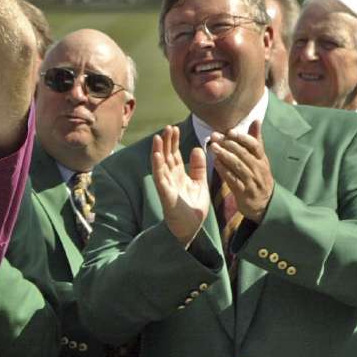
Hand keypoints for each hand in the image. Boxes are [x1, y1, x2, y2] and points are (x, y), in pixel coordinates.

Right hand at [151, 125, 209, 247]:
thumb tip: (198, 148)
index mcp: (178, 175)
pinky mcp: (165, 194)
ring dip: (158, 151)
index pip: (174, 155)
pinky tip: (156, 155)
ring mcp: (166, 185)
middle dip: (166, 142)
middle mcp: (170, 178)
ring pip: (160, 165)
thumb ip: (198, 167)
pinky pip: (160, 178)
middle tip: (168, 127)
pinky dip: (158, 166)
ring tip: (158, 137)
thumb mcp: (200, 183)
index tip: (174, 128)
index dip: (174, 142)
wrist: (191, 228)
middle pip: (166, 156)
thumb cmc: (193, 208)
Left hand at [210, 121, 273, 222]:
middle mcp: (258, 169)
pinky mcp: (244, 192)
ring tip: (213, 147)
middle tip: (215, 136)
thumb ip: (255, 140)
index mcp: (262, 160)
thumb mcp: (260, 159)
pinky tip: (215, 163)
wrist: (264, 203)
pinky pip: (233, 179)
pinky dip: (224, 170)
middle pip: (244, 154)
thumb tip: (256, 120)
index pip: (255, 146)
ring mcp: (252, 181)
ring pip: (238, 166)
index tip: (230, 131)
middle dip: (229, 144)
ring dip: (224, 155)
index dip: (243, 138)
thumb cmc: (258, 176)